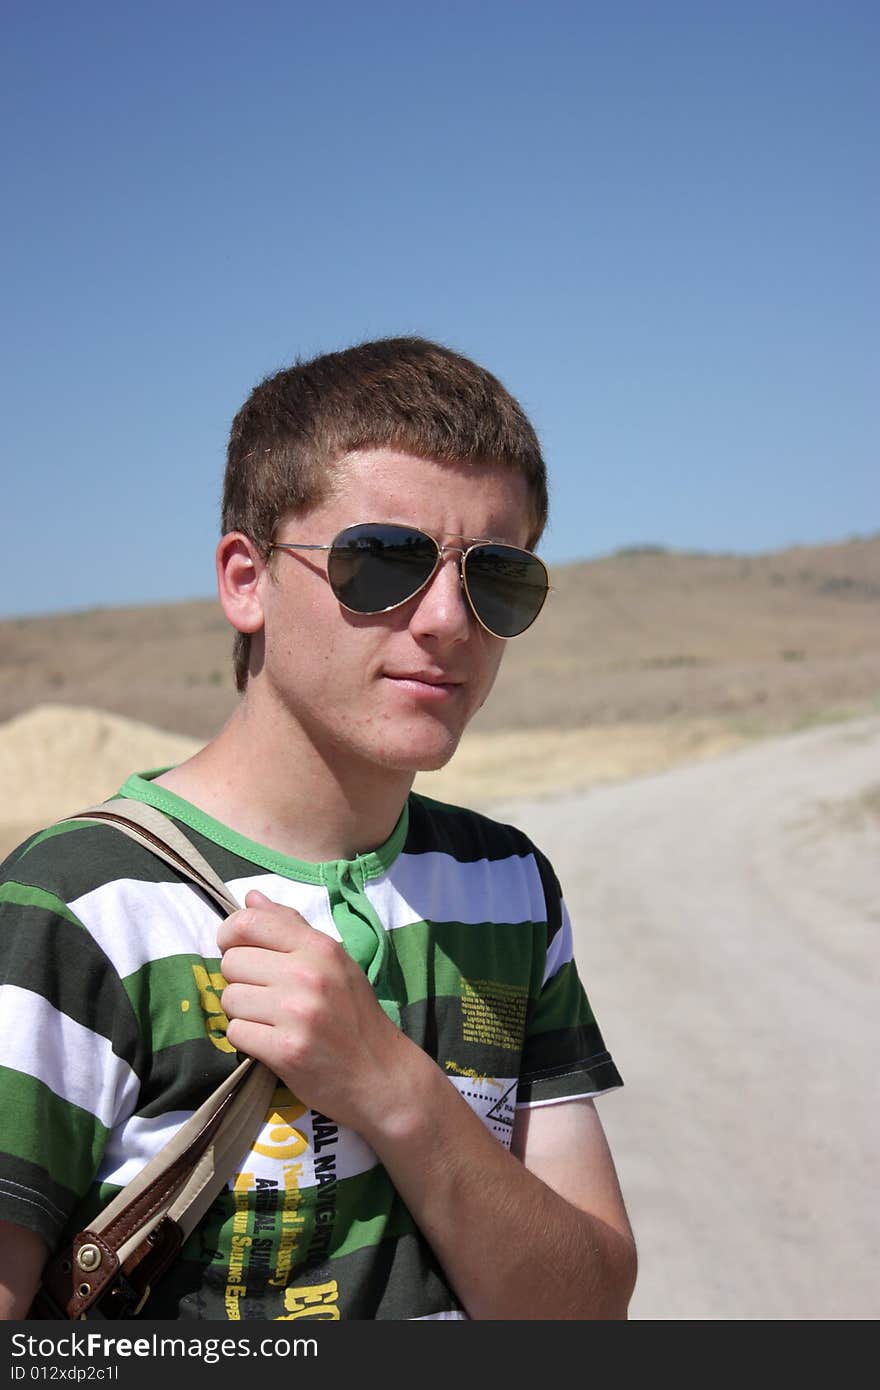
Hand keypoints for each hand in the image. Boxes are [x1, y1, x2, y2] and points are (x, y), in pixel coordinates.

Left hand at [217, 890, 412, 1131]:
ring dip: (242, 1012)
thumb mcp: (333, 962)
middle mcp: (308, 974)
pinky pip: (236, 1032)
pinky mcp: (286, 1050)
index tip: (237, 950)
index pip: (249, 922)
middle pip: (232, 962)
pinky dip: (247, 1039)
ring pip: (230, 999)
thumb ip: (290, 926)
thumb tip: (250, 897)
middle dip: (240, 979)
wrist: (381, 1076)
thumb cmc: (354, 1015)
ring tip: (270, 1020)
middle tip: (264, 995)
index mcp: (320, 947)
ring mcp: (297, 1013)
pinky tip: (271, 1041)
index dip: (230, 935)